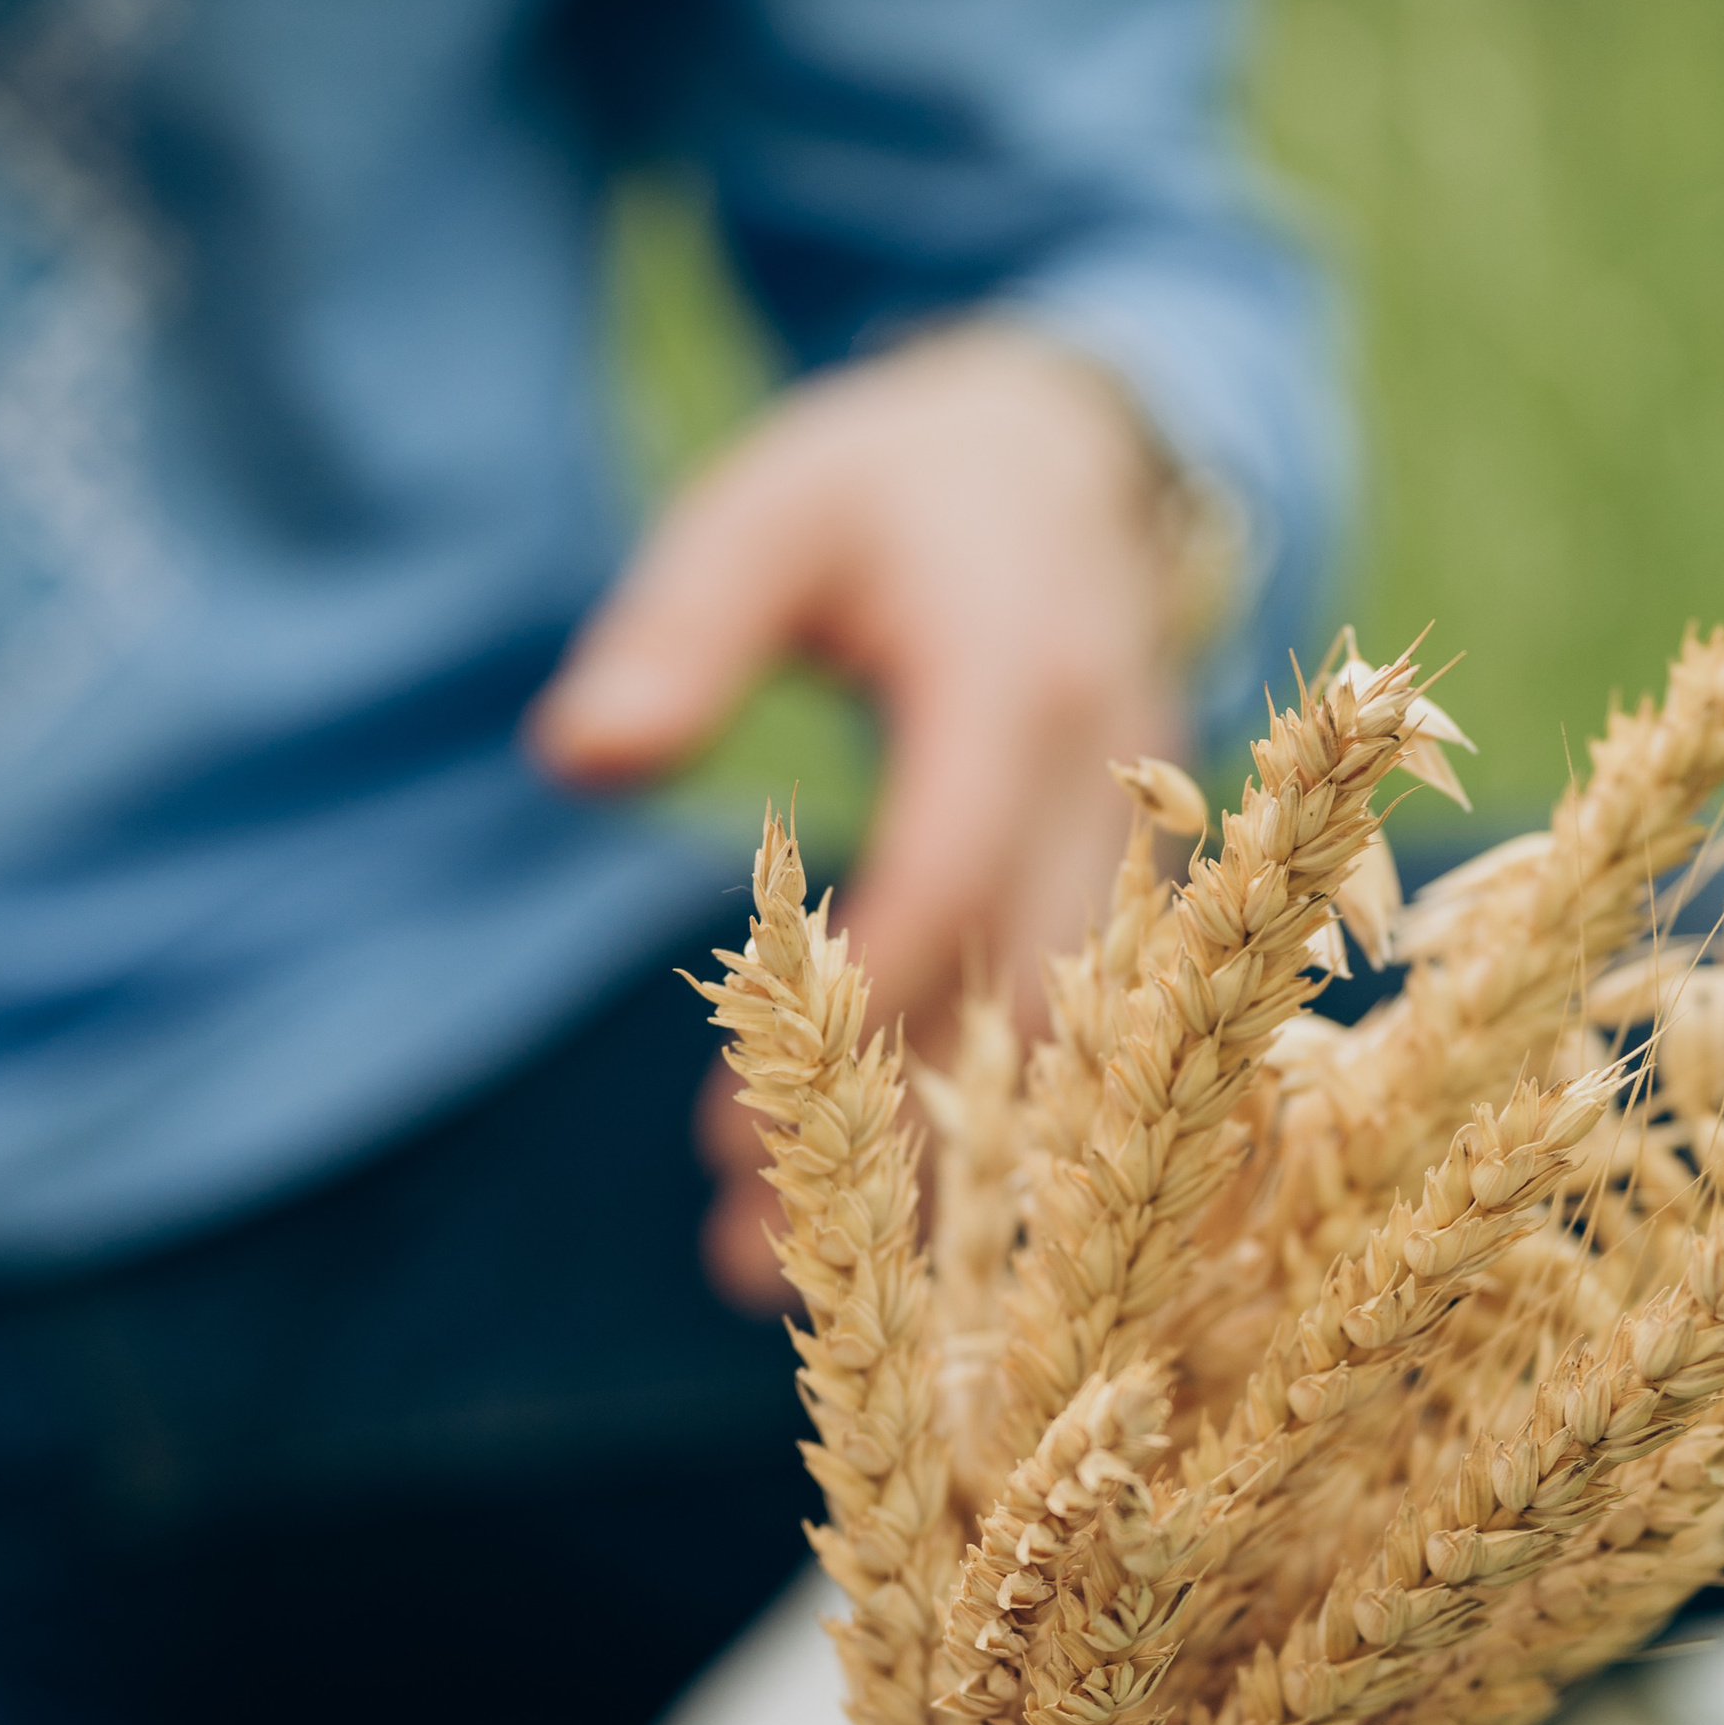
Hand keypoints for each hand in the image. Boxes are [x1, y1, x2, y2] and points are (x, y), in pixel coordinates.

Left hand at [527, 325, 1193, 1305]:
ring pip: (1063, 1044)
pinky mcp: (1146, 890)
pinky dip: (990, 1130)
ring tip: (800, 1270)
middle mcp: (1112, 775)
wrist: (1082, 454)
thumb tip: (577, 759)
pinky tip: (898, 1219)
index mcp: (1020, 681)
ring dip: (941, 1169)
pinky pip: (1083, 1033)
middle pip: (1019, 1001)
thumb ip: (681, 629)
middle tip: (748, 1261)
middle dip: (892, 1146)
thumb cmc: (897, 482)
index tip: (724, 1131)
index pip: (949, 878)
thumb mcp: (768, 511)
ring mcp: (1146, 840)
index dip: (847, 1016)